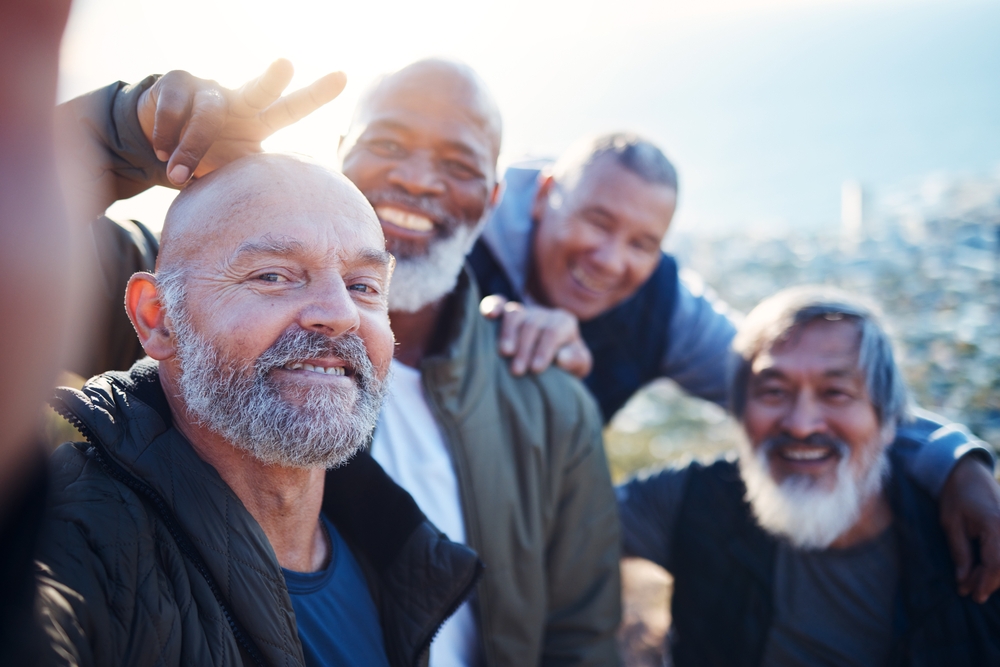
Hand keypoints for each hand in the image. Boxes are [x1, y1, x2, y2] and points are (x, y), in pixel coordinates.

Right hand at [136, 59, 346, 184]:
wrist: (158, 146)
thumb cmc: (207, 161)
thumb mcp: (231, 173)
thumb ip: (251, 186)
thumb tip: (277, 223)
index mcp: (258, 121)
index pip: (292, 109)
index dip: (317, 94)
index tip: (344, 76)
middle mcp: (238, 99)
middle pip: (260, 89)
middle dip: (273, 78)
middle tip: (286, 65)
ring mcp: (208, 87)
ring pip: (208, 113)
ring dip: (192, 148)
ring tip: (178, 175)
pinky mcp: (176, 82)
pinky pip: (174, 109)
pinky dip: (165, 135)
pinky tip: (160, 151)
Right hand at [480, 295, 592, 377]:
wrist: (553, 359)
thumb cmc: (566, 363)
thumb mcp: (579, 365)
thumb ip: (576, 361)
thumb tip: (562, 358)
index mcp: (564, 322)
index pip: (553, 332)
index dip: (544, 350)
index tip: (536, 370)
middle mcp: (544, 313)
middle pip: (532, 324)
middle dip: (524, 348)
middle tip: (517, 371)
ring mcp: (524, 311)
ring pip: (514, 314)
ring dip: (508, 333)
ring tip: (505, 353)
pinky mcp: (507, 312)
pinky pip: (499, 303)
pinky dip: (492, 306)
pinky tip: (490, 316)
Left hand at [939, 455, 999, 602]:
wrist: (968, 473)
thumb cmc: (956, 496)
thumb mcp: (951, 524)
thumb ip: (960, 552)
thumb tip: (963, 580)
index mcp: (995, 525)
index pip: (995, 564)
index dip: (985, 583)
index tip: (973, 596)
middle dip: (989, 582)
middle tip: (969, 591)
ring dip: (995, 575)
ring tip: (974, 582)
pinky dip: (998, 565)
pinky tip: (984, 571)